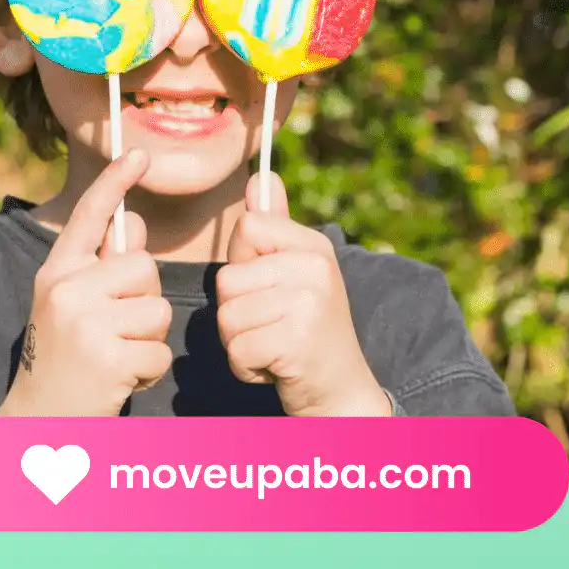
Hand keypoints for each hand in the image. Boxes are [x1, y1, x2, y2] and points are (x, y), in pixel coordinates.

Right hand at [0, 150, 173, 417]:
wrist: (38, 423)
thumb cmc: (64, 360)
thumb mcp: (72, 307)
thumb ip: (102, 267)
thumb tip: (133, 223)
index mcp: (56, 273)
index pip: (88, 217)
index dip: (114, 182)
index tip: (138, 152)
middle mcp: (65, 291)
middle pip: (143, 268)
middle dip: (144, 301)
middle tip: (115, 333)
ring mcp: (84, 324)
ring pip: (157, 310)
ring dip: (148, 340)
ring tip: (115, 357)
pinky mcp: (106, 358)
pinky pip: (159, 351)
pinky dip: (148, 371)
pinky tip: (120, 380)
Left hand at [216, 173, 390, 417]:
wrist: (341, 391)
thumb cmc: (308, 331)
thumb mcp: (296, 274)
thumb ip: (274, 229)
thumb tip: (261, 177)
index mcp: (314, 246)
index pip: (247, 228)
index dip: (243, 265)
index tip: (269, 289)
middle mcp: (316, 268)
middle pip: (227, 279)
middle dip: (236, 313)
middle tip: (274, 328)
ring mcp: (309, 304)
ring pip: (227, 317)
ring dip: (240, 343)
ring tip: (275, 346)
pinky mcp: (297, 341)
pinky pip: (237, 350)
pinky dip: (247, 368)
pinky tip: (276, 367)